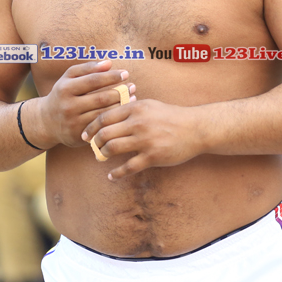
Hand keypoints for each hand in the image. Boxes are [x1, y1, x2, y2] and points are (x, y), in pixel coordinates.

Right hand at [35, 60, 133, 148]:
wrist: (46, 122)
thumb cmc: (63, 94)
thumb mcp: (69, 78)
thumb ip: (88, 68)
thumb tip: (109, 63)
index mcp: (65, 89)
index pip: (93, 80)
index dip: (111, 76)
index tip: (125, 73)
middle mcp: (68, 106)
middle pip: (101, 98)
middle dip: (120, 91)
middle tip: (132, 86)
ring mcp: (73, 123)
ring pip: (103, 114)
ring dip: (121, 105)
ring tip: (132, 97)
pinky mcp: (79, 136)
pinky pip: (101, 127)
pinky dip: (114, 119)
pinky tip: (123, 112)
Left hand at [83, 99, 202, 179]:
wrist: (195, 128)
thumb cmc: (171, 116)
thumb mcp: (149, 105)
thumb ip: (130, 109)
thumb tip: (109, 115)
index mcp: (135, 108)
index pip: (104, 117)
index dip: (91, 127)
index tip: (85, 135)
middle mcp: (138, 123)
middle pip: (105, 133)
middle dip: (94, 142)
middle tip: (92, 148)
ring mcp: (145, 140)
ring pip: (112, 148)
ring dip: (103, 155)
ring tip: (102, 157)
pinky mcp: (153, 156)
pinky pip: (128, 167)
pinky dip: (117, 173)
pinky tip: (112, 176)